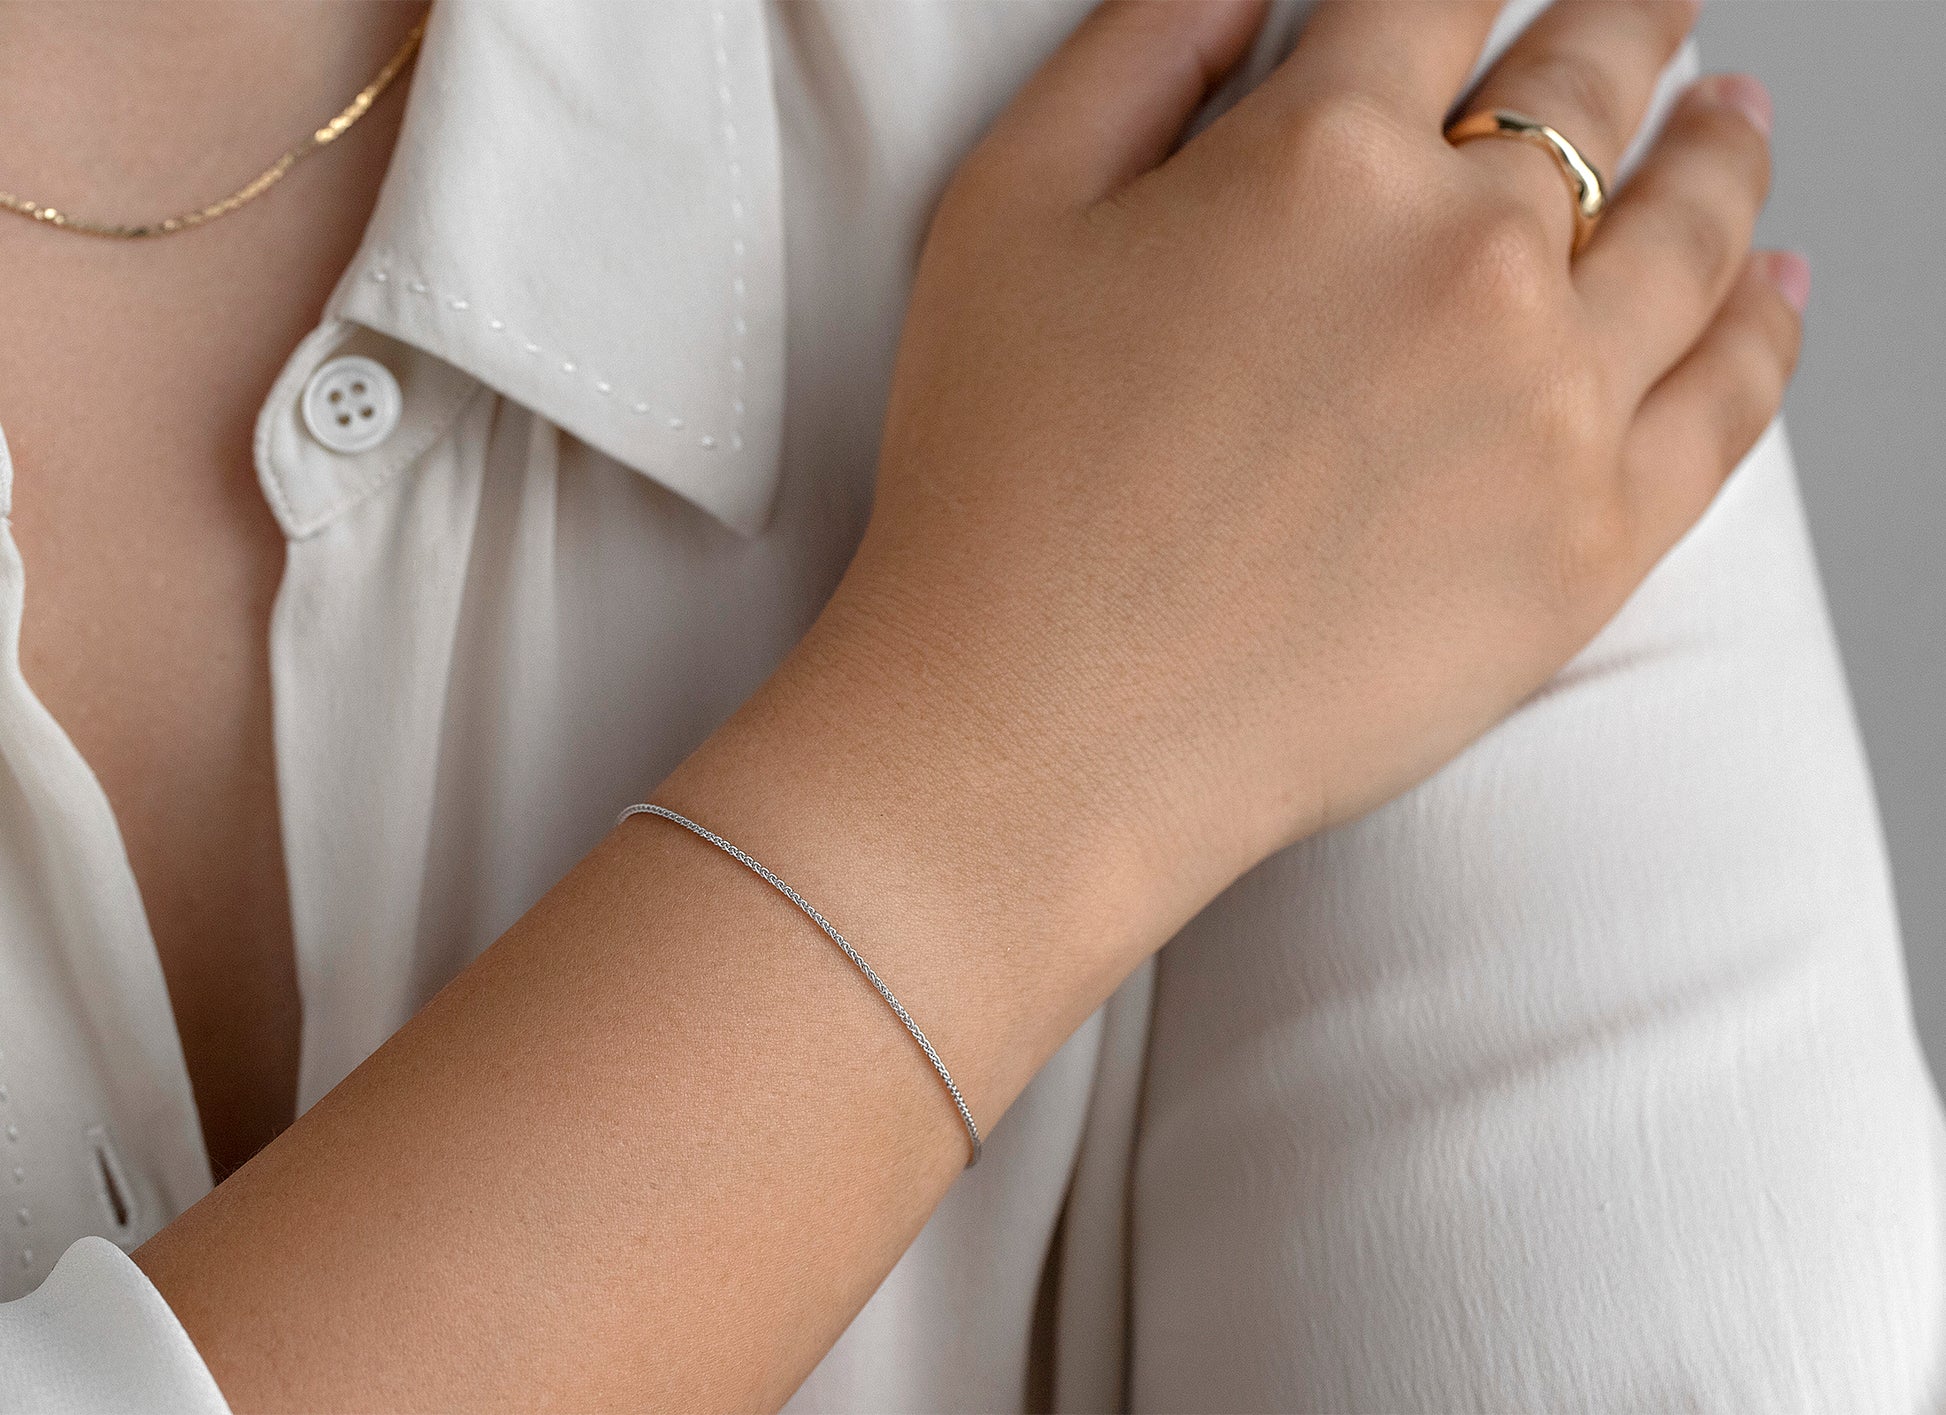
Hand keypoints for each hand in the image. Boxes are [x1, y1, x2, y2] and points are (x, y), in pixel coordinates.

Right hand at [828, 0, 1799, 952]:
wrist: (1041, 734)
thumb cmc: (997, 492)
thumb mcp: (1004, 213)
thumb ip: (1134, 53)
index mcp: (1319, 156)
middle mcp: (1465, 256)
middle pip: (1591, 87)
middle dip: (1622, 24)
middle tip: (1647, 5)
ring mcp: (1550, 401)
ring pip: (1692, 227)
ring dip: (1722, 147)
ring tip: (1733, 117)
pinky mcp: (1591, 542)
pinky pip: (1729, 401)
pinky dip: (1768, 325)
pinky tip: (1773, 283)